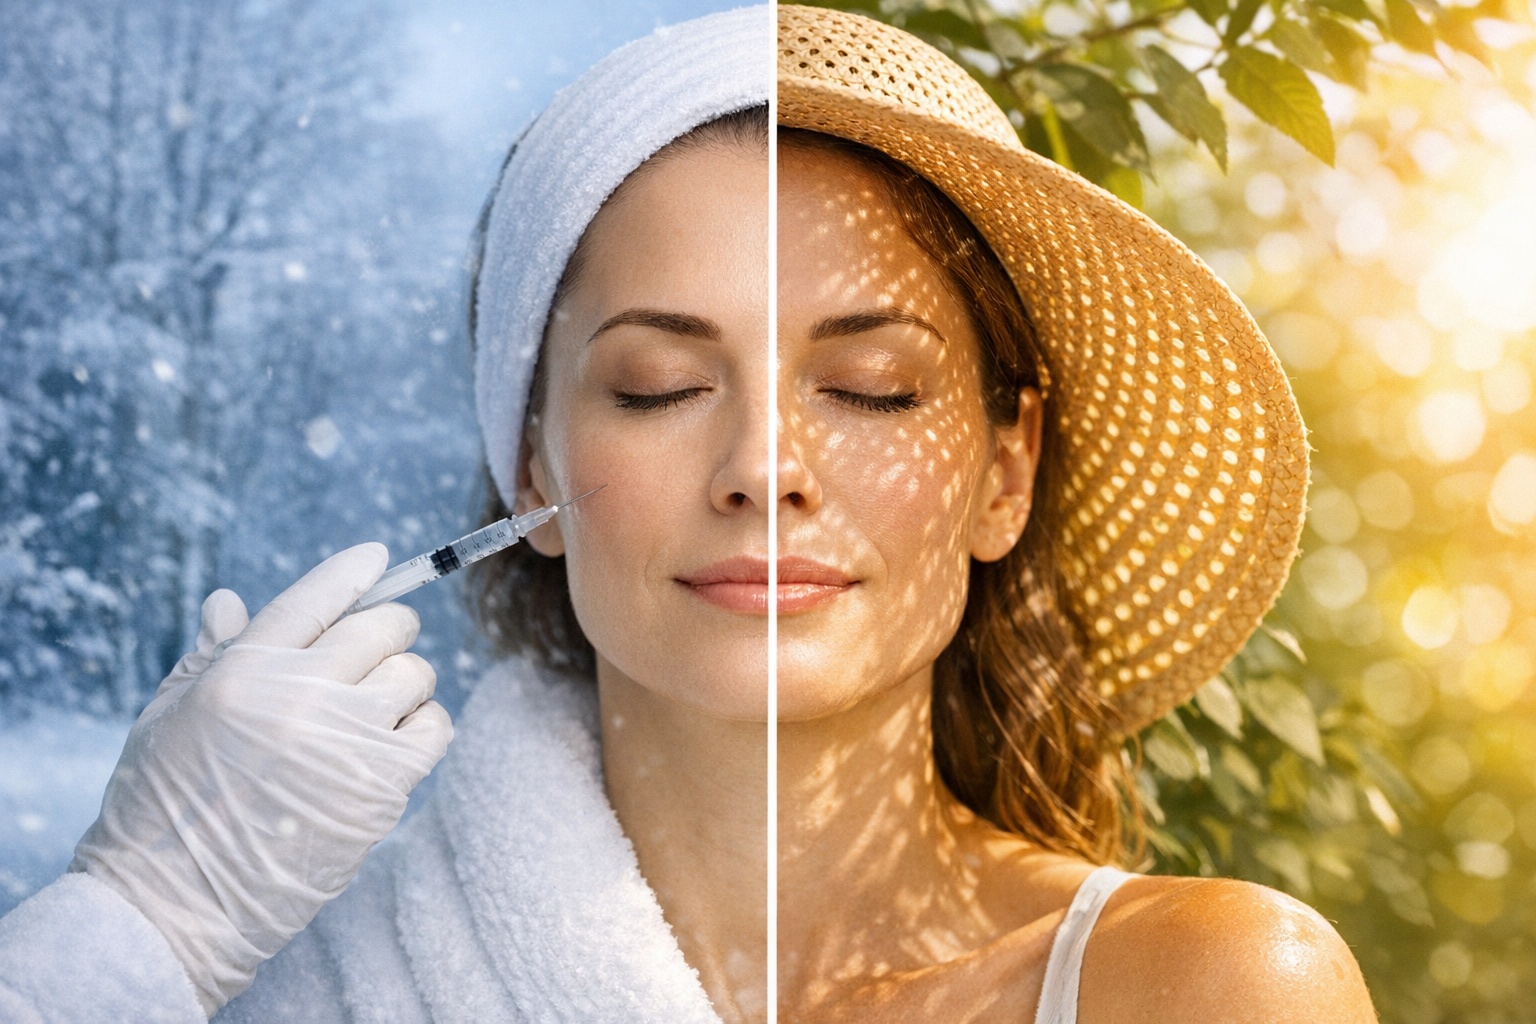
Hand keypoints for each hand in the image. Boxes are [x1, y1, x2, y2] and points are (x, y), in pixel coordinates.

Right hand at [70, 544, 452, 1015]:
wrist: (174, 907)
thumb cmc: (161, 809)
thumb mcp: (169, 718)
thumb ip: (212, 655)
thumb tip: (229, 600)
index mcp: (243, 670)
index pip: (316, 597)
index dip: (355, 571)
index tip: (379, 556)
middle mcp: (300, 695)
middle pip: (382, 626)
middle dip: (386, 629)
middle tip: (377, 647)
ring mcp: (346, 740)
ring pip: (414, 672)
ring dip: (403, 681)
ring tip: (372, 708)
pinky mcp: (381, 787)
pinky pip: (434, 728)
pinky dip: (425, 725)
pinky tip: (395, 741)